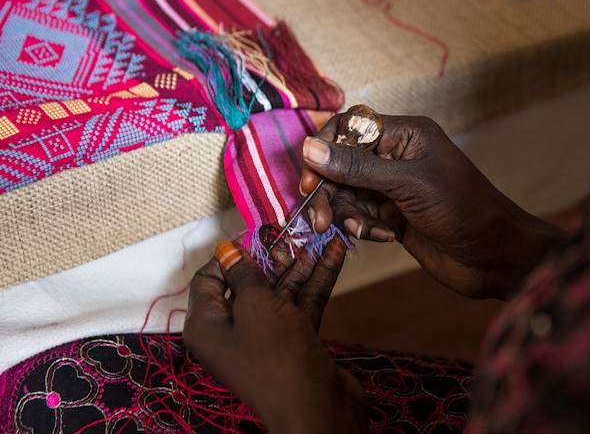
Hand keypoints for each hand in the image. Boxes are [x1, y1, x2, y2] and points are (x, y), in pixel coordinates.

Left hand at [183, 235, 367, 433]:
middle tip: (292, 230)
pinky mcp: (295, 341)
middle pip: (249, 284)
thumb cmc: (275, 355)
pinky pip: (302, 304)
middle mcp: (233, 330)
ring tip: (319, 234)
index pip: (208, 280)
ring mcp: (267, 337)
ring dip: (300, 264)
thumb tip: (228, 251)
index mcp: (207, 325)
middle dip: (272, 256)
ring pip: (280, 292)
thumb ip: (244, 275)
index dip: (228, 255)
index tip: (254, 231)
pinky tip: (334, 255)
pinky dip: (316, 280)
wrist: (316, 408)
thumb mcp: (255, 306)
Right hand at [300, 113, 567, 297]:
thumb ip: (357, 167)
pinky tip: (383, 236)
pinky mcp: (393, 216)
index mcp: (405, 136)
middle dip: (330, 191)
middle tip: (319, 219)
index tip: (310, 180)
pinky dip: (363, 226)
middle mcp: (396, 157)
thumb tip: (308, 147)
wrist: (495, 256)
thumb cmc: (462, 209)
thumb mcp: (407, 184)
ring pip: (347, 193)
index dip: (325, 151)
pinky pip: (360, 215)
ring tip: (361, 230)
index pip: (349, 129)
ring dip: (346, 213)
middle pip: (341, 165)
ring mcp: (394, 188)